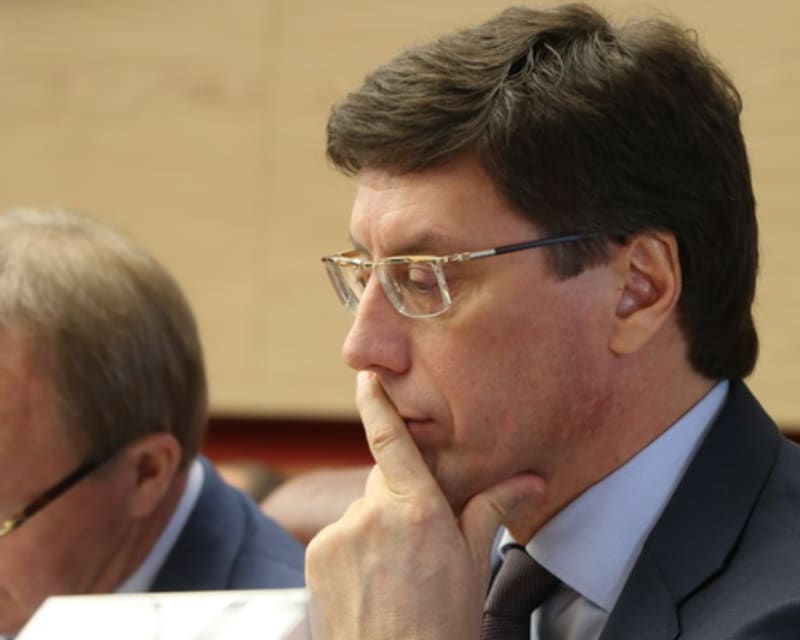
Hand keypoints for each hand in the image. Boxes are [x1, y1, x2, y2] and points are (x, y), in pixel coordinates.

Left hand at [305, 371, 543, 639]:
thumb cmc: (442, 625)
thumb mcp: (473, 565)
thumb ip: (490, 511)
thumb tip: (529, 482)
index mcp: (417, 510)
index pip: (391, 440)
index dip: (376, 403)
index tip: (367, 377)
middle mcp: (372, 514)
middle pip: (383, 481)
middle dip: (399, 496)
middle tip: (419, 539)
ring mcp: (339, 534)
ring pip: (362, 511)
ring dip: (376, 528)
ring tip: (396, 574)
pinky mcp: (316, 554)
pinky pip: (339, 535)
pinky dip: (353, 549)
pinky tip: (371, 583)